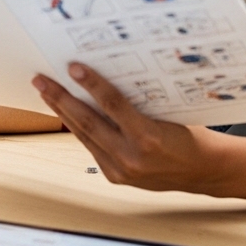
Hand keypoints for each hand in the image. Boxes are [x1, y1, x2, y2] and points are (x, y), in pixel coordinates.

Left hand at [32, 63, 218, 192]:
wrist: (204, 171)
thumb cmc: (190, 137)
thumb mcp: (169, 112)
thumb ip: (138, 102)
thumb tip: (105, 78)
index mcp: (149, 138)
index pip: (113, 104)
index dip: (92, 84)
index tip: (74, 68)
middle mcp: (131, 157)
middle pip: (88, 121)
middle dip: (61, 98)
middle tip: (41, 79)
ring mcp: (121, 170)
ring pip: (84, 135)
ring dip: (62, 112)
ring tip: (45, 92)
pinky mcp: (115, 177)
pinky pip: (91, 147)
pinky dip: (79, 129)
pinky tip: (66, 113)